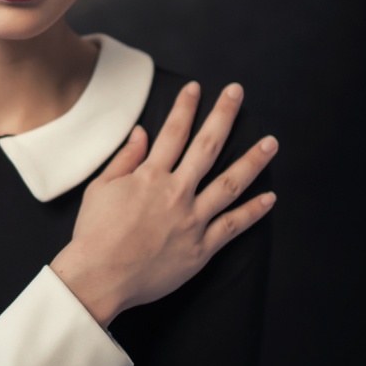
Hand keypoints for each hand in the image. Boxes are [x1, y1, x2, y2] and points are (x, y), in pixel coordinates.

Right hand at [50, 82, 277, 327]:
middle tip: (237, 92)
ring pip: (230, 184)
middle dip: (223, 116)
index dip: (185, 107)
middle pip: (207, 147)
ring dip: (252, 161)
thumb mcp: (100, 189)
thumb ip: (124, 159)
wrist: (99, 277)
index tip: (195, 88)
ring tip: (271, 143)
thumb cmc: (94, 234)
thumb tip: (141, 132)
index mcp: (149, 177)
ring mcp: (191, 220)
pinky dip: (253, 212)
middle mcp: (175, 193)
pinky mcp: (200, 248)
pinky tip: (270, 198)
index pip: (173, 132)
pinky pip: (233, 227)